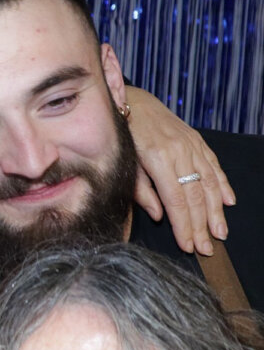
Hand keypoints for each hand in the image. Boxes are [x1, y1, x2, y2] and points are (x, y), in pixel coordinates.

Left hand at [124, 86, 234, 255]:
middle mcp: (179, 152)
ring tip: (220, 232)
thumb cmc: (122, 134)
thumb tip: (158, 215)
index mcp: (158, 159)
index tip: (188, 245)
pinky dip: (222, 184)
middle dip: (201, 225)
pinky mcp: (196, 140)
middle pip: (195, 196)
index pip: (176, 200)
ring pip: (208, 183)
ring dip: (216, 210)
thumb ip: (140, 189)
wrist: (130, 100)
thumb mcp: (123, 163)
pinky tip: (228, 202)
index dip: (184, 225)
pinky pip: (213, 165)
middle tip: (207, 249)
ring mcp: (190, 145)